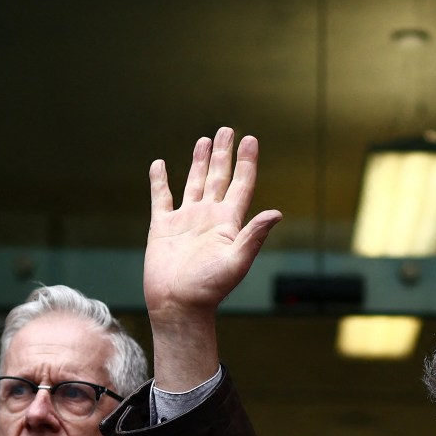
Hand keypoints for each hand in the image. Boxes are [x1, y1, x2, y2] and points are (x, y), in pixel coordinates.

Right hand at [145, 128, 281, 388]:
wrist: (178, 306)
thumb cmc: (208, 289)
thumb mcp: (236, 262)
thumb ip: (253, 236)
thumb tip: (276, 213)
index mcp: (228, 223)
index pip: (241, 185)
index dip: (246, 162)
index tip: (250, 139)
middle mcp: (209, 217)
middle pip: (218, 177)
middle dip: (223, 154)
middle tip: (227, 130)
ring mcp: (186, 221)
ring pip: (194, 183)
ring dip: (198, 162)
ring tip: (203, 140)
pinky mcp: (163, 227)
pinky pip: (161, 197)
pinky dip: (159, 180)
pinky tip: (159, 164)